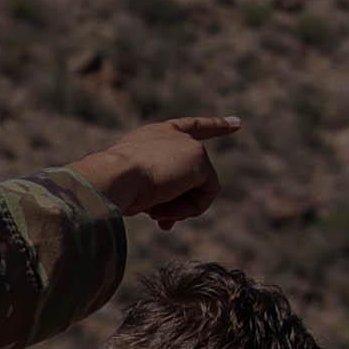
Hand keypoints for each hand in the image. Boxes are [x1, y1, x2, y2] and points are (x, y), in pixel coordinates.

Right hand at [70, 116, 241, 226]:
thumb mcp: (133, 188)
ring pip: (199, 189)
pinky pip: (207, 195)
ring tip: (155, 211)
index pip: (188, 127)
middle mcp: (172, 135)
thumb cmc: (113, 185)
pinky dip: (189, 208)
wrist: (111, 177)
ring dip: (179, 207)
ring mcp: (189, 146)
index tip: (237, 124)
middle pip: (194, 175)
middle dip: (183, 204)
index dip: (213, 126)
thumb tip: (166, 216)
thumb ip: (155, 194)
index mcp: (152, 135)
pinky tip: (166, 208)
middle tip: (163, 225)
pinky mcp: (200, 160)